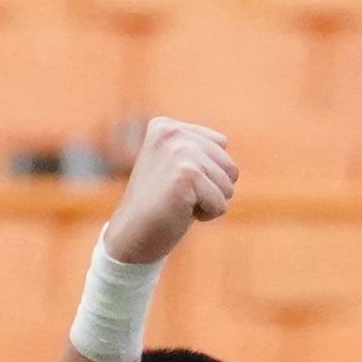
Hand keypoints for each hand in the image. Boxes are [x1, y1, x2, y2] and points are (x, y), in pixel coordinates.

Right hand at [104, 117, 237, 264]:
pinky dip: (206, 215)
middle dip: (212, 188)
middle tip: (179, 195)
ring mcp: (179, 152)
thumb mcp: (175, 165)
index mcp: (166, 126)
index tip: (176, 181)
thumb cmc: (159, 204)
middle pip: (230, 166)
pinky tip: (180, 212)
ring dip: (209, 202)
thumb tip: (224, 141)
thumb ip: (196, 148)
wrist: (131, 235)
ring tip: (179, 203)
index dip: (207, 173)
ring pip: (228, 185)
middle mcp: (172, 133)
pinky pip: (221, 203)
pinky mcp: (186, 176)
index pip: (221, 145)